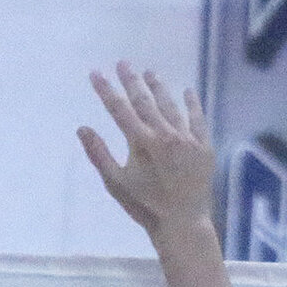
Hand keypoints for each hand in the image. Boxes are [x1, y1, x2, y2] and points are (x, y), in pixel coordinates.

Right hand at [79, 63, 213, 240]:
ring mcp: (186, 138)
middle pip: (144, 100)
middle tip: (123, 63)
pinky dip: (192, 104)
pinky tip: (188, 91)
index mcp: (140, 141)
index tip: (96, 73)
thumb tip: (82, 128)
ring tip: (150, 73)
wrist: (183, 223)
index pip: (119, 108)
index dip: (106, 90)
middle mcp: (164, 133)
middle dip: (131, 80)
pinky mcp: (203, 147)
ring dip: (158, 87)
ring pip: (170, 105)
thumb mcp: (116, 183)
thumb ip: (99, 154)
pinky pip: (198, 119)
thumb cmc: (146, 206)